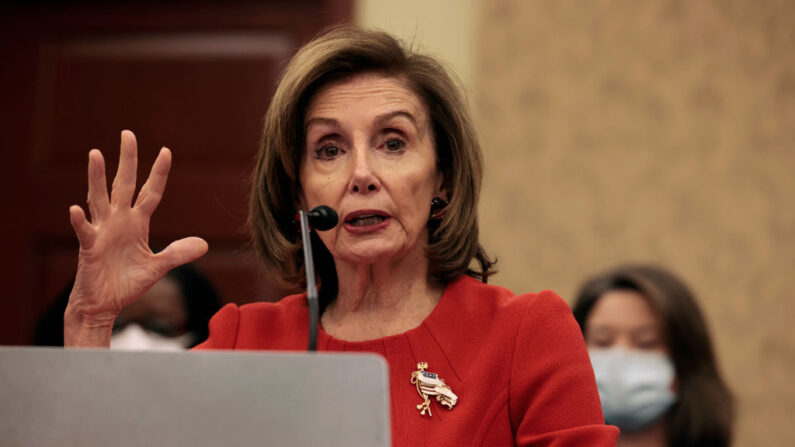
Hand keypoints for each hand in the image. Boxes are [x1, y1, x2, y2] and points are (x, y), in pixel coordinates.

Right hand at [65, 130, 207, 345]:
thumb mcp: (157, 267)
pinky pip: (84, 231)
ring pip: (99, 199)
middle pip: (124, 185)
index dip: (158, 173)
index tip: (166, 151)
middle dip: (127, 160)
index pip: (151, 193)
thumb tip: (204, 244)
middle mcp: (119, 221)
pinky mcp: (89, 248)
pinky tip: (75, 208)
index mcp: (137, 223)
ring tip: (96, 154)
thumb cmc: (126, 283)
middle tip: (127, 134)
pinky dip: (80, 221)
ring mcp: (102, 232)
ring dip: (97, 178)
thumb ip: (177, 253)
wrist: (104, 305)